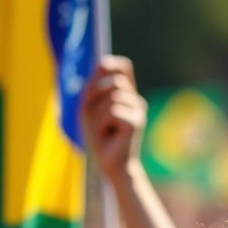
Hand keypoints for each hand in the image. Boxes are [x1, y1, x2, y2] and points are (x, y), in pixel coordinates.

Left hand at [80, 55, 147, 180]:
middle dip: (97, 97)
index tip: (102, 65)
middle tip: (96, 119)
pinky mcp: (137, 122)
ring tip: (104, 129)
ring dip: (99, 114)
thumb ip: (93, 86)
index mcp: (125, 95)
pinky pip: (113, 111)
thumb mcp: (89, 108)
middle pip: (115, 82)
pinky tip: (109, 135)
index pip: (123, 68)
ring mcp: (138, 110)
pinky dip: (103, 124)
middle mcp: (135, 100)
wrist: (110, 164)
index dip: (113, 64)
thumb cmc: (99, 137)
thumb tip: (102, 63)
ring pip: (113, 96)